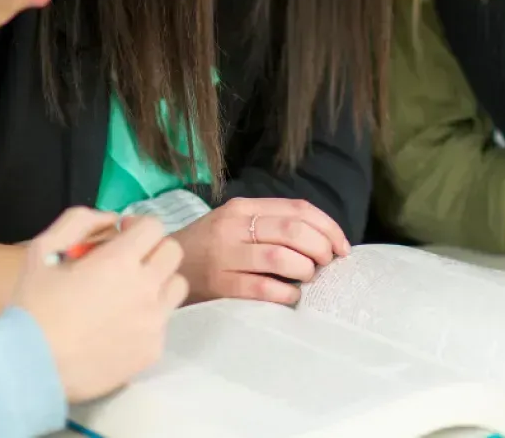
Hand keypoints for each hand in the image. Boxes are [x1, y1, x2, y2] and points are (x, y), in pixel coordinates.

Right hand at [12, 207, 186, 402]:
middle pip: (172, 252)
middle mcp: (145, 287)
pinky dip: (149, 317)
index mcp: (120, 260)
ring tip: (132, 292)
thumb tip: (110, 219)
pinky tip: (123, 325)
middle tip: (130, 261)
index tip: (122, 234)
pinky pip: (164, 322)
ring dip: (159, 281)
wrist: (33, 367)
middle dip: (152, 249)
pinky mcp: (153, 349)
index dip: (138, 225)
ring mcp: (153, 320)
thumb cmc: (34, 307)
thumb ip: (78, 222)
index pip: (153, 226)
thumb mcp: (42, 250)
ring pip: (176, 286)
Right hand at [173, 197, 350, 305]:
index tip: (342, 247)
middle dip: (321, 248)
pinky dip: (285, 293)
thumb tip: (323, 238)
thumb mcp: (235, 223)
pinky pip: (263, 288)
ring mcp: (225, 256)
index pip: (297, 209)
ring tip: (307, 277)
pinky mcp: (219, 284)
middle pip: (293, 231)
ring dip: (304, 270)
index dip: (328, 227)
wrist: (163, 265)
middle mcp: (233, 227)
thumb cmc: (209, 246)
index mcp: (243, 207)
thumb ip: (271, 224)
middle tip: (327, 264)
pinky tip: (290, 296)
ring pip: (280, 258)